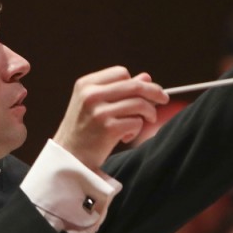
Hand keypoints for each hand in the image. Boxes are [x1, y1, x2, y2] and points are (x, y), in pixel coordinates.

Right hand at [52, 67, 168, 169]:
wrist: (69, 159)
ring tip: (144, 121)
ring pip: (139, 104)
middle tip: (164, 99)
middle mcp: (91, 95)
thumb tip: (146, 77)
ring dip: (149, 113)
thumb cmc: (84, 131)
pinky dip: (137, 130)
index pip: (121, 73)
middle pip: (134, 86)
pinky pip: (137, 122)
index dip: (136, 82)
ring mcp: (99, 112)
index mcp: (86, 85)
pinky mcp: (108, 128)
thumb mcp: (96, 105)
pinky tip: (125, 137)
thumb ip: (119, 90)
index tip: (146, 91)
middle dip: (154, 92)